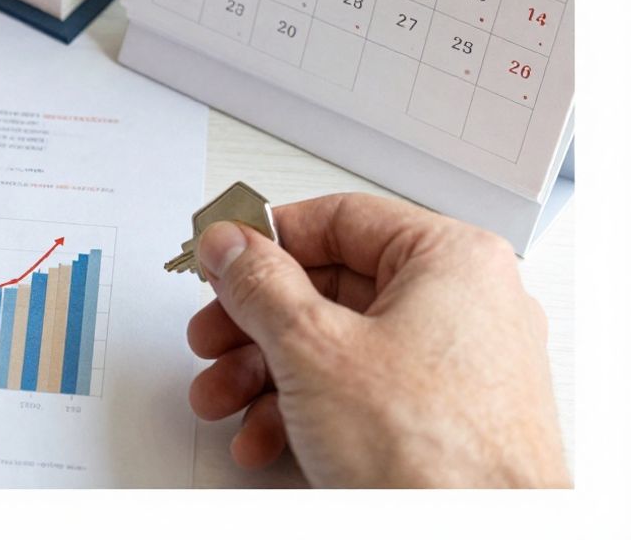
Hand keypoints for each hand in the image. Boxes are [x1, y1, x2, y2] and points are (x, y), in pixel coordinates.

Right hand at [187, 193, 568, 486]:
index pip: (340, 218)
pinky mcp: (444, 418)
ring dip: (265, 374)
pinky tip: (265, 438)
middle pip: (330, 288)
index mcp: (451, 261)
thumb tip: (231, 245)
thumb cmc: (437, 457)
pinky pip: (360, 393)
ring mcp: (457, 366)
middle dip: (254, 324)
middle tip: (212, 337)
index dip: (267, 238)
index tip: (220, 258)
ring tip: (225, 399)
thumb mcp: (314, 348)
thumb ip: (259, 284)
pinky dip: (304, 411)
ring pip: (336, 346)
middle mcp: (464, 305)